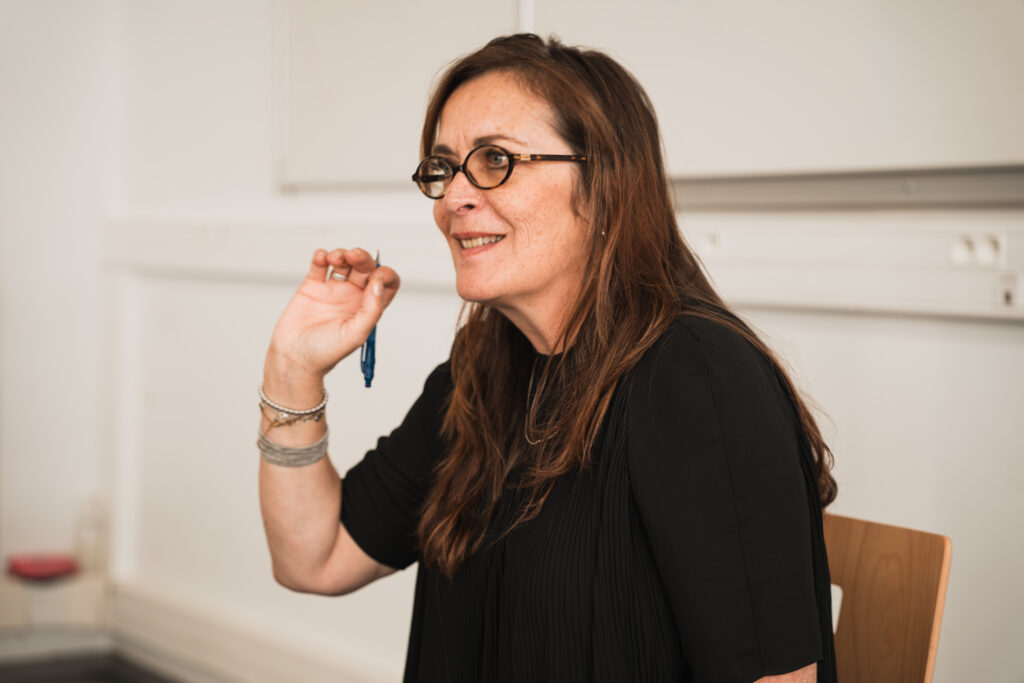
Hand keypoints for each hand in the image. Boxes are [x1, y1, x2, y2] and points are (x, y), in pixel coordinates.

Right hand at [265, 248, 399, 384]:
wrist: (294, 358)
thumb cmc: (325, 353)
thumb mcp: (356, 334)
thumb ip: (371, 309)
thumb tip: (378, 283)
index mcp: (367, 308)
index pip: (385, 285)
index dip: (385, 275)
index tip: (376, 276)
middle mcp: (352, 297)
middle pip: (365, 268)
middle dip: (362, 258)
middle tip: (353, 256)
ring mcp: (332, 290)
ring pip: (344, 262)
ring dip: (342, 254)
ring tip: (335, 258)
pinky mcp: (312, 287)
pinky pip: (319, 265)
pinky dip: (321, 256)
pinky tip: (321, 257)